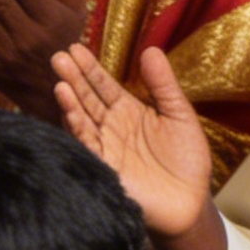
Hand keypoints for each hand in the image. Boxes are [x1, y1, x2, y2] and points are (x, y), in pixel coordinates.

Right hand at [52, 43, 212, 239]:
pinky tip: (68, 107)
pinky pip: (86, 143)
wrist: (190, 201)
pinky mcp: (104, 167)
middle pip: (88, 98)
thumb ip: (163, 84)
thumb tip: (150, 50)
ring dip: (70, 100)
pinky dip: (76, 125)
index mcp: (129, 111)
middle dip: (74, 78)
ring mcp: (106, 146)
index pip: (104, 85)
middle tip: (59, 56)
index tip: (74, 48)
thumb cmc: (187, 159)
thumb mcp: (179, 114)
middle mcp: (112, 126)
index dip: (90, 67)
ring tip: (60, 80)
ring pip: (82, 118)